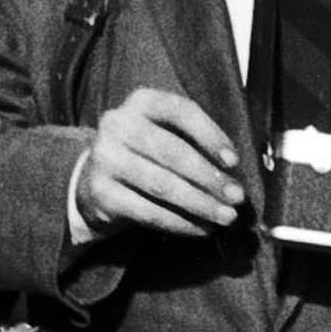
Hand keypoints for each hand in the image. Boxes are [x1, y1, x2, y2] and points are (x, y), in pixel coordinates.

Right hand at [73, 87, 245, 239]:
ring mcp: (105, 158)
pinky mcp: (101, 192)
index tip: (233, 162)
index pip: (180, 110)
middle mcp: (117, 124)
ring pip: (162, 185)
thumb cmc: (145, 155)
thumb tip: (231, 172)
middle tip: (236, 197)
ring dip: (200, 204)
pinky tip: (202, 229)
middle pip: (172, 151)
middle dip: (209, 177)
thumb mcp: (164, 133)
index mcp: (139, 102)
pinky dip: (181, 223)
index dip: (210, 135)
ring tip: (226, 217)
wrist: (94, 179)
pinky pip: (148, 212)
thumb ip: (194, 143)